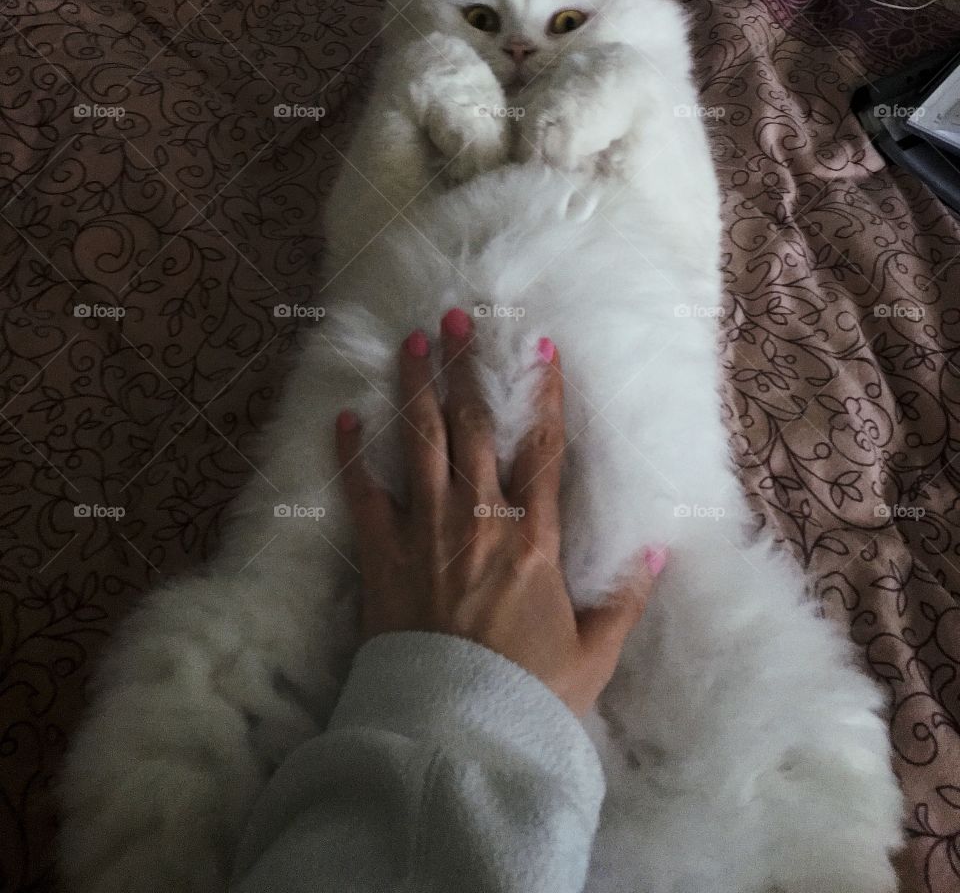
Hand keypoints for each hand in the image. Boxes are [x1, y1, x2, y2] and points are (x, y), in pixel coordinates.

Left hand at [335, 308, 665, 717]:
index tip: (539, 349)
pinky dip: (352, 454)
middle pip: (473, 427)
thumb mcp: (593, 652)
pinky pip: (363, 494)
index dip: (543, 396)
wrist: (457, 734)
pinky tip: (346, 417)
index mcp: (533, 536)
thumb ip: (624, 599)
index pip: (543, 449)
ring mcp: (426, 532)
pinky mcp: (382, 556)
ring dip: (415, 388)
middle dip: (465, 368)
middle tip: (455, 318)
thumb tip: (657, 553)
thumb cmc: (529, 696)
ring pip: (420, 443)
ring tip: (410, 341)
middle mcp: (478, 518)